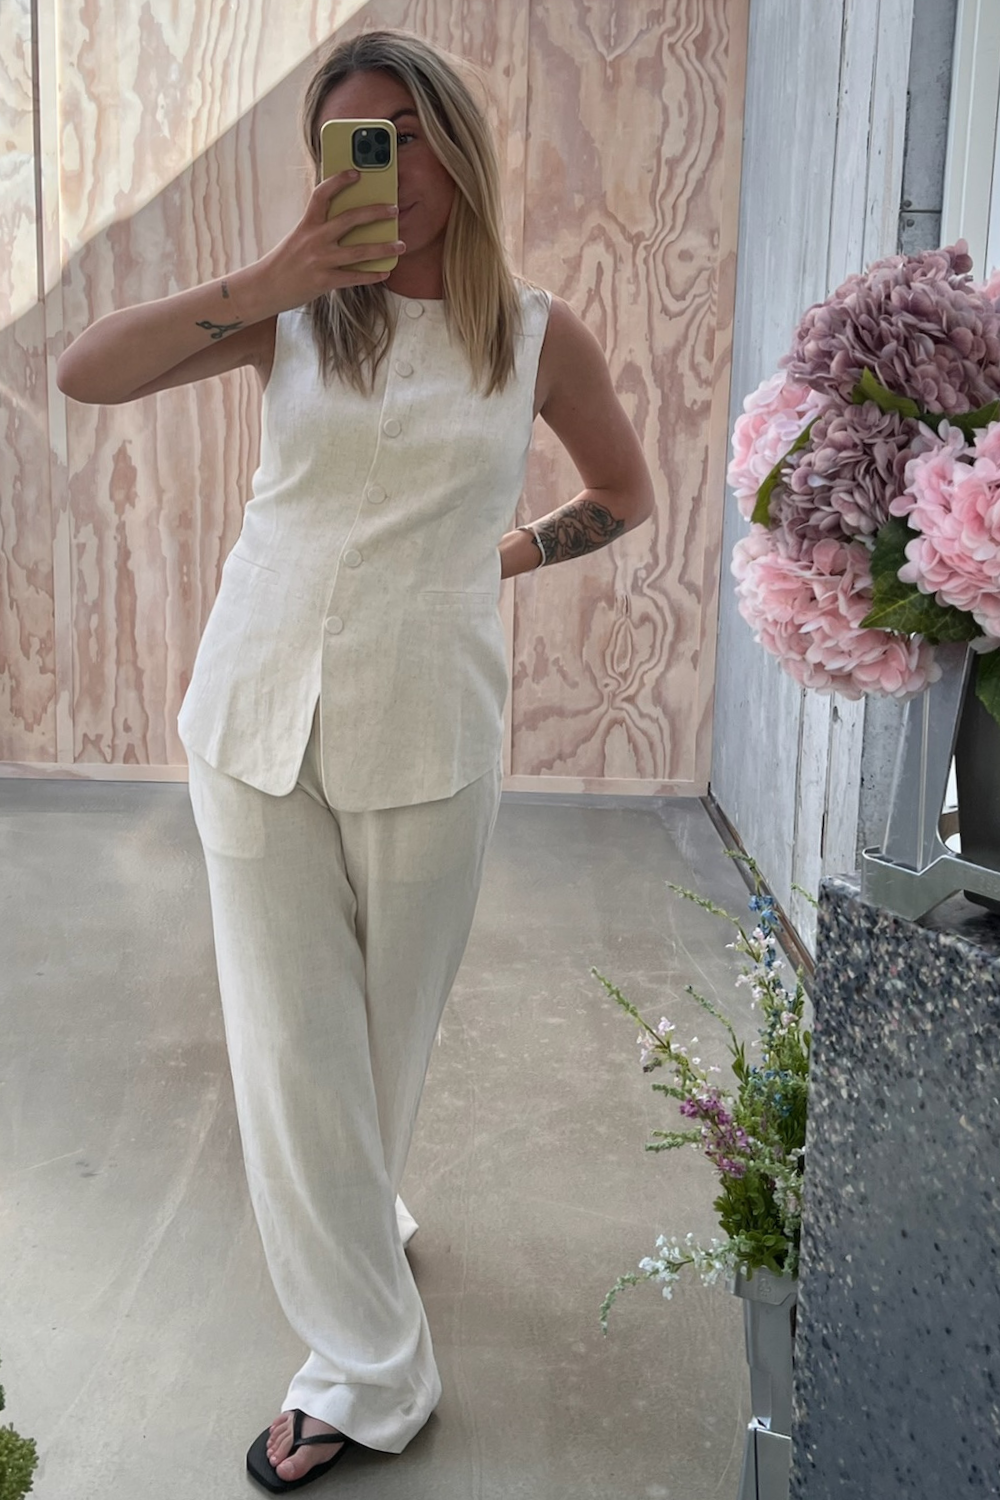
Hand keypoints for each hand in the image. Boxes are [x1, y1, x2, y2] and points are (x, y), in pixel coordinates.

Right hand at [249, 170, 403, 314]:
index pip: (322, 194)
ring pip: (359, 251)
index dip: (339, 181)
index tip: (356, 173)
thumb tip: (350, 224)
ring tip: (401, 245)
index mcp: (307, 224)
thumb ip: (319, 229)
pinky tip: (385, 272)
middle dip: (375, 212)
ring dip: (383, 248)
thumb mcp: (298, 238)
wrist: (266, 287)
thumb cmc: (285, 261)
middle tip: (394, 209)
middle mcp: (314, 239)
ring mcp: (320, 260)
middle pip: (350, 219)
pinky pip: (354, 277)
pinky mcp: (324, 281)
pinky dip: (372, 275)